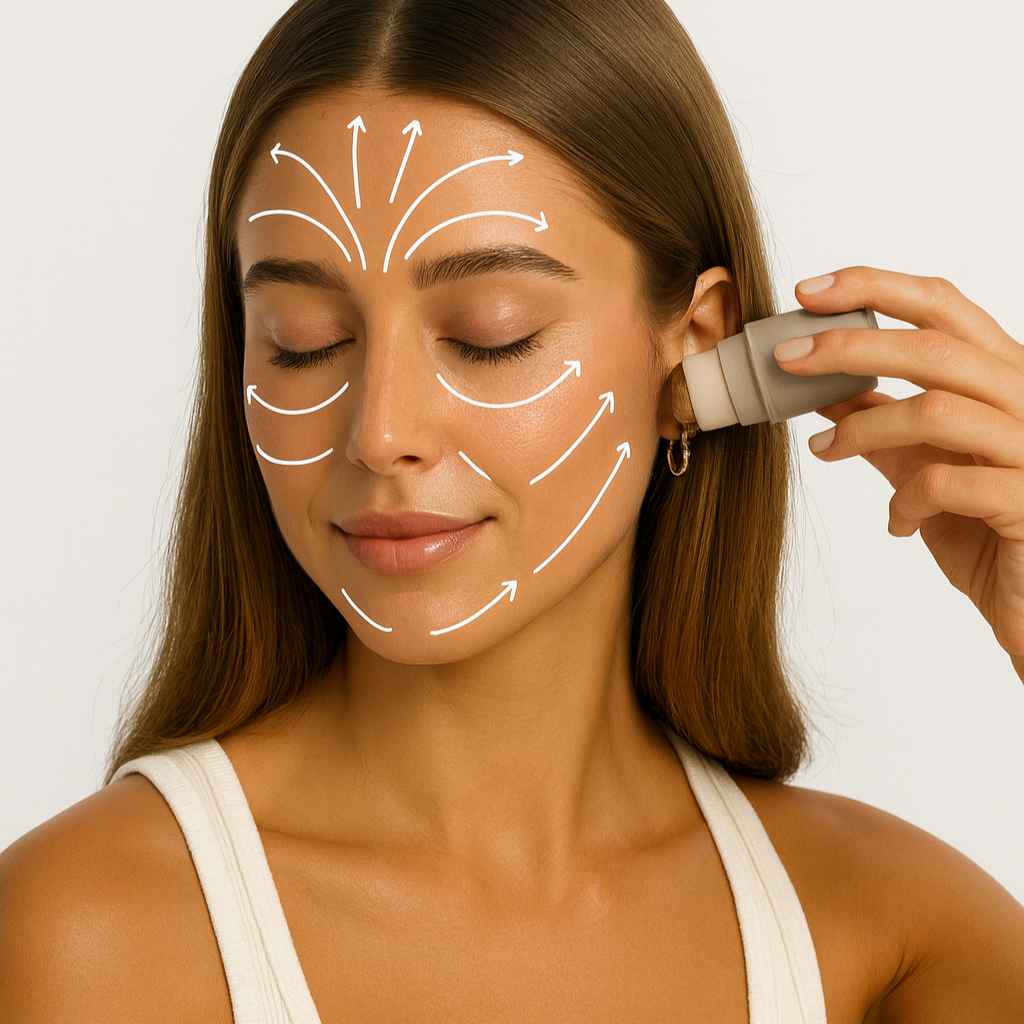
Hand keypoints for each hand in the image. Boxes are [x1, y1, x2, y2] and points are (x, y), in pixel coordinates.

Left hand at [774, 266, 1023, 682]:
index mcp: (1004, 379)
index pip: (943, 307)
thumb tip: (825, 390)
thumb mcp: (926, 469)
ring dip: (863, 428)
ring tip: (825, 451)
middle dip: (850, 346)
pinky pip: (946, 482)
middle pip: (935, 347)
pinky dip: (904, 501)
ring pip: (935, 409)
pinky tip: (896, 523)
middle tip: (787, 357)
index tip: (808, 291)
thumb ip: (886, 427)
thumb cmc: (988, 533)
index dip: (875, 288)